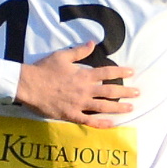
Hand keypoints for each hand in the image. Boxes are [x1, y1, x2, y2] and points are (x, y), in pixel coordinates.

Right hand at [14, 41, 139, 125]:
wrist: (28, 85)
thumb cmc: (44, 69)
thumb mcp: (62, 56)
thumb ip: (79, 51)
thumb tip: (92, 43)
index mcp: (83, 75)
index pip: (107, 72)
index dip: (120, 71)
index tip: (132, 72)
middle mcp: (84, 89)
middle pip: (110, 91)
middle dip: (126, 92)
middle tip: (138, 93)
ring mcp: (79, 103)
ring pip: (103, 106)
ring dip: (119, 107)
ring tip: (131, 108)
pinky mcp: (71, 114)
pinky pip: (89, 120)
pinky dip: (101, 123)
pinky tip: (112, 124)